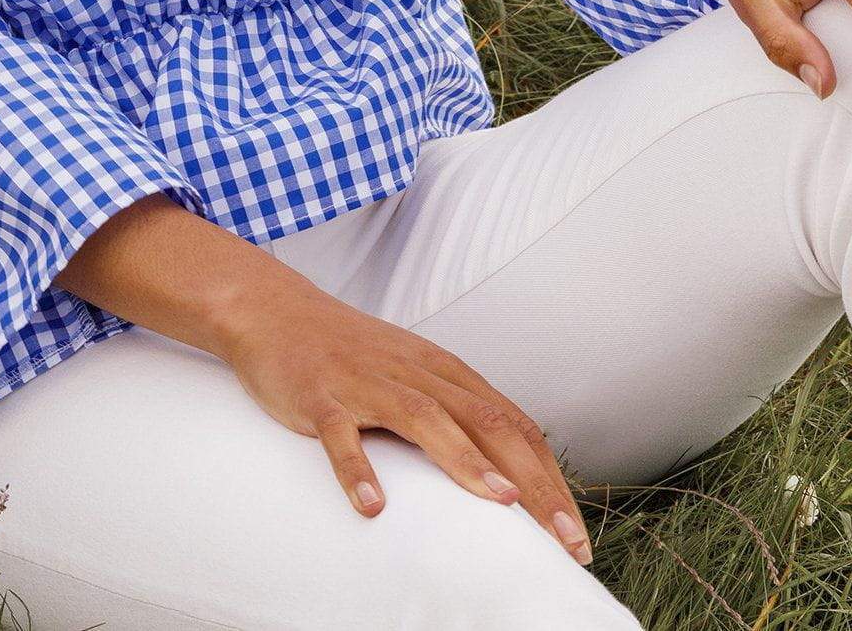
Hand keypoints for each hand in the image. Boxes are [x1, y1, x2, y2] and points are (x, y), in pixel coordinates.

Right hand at [216, 270, 595, 563]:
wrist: (276, 311)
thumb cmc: (350, 354)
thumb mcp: (411, 376)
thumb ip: (453, 415)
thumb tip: (504, 473)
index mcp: (443, 372)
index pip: (514, 423)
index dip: (550, 477)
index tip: (575, 532)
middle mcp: (415, 373)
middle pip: (486, 422)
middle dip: (532, 482)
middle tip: (563, 539)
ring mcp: (367, 383)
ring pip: (425, 418)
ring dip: (466, 459)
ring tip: (501, 501)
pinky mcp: (321, 396)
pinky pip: (340, 434)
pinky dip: (357, 469)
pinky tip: (372, 506)